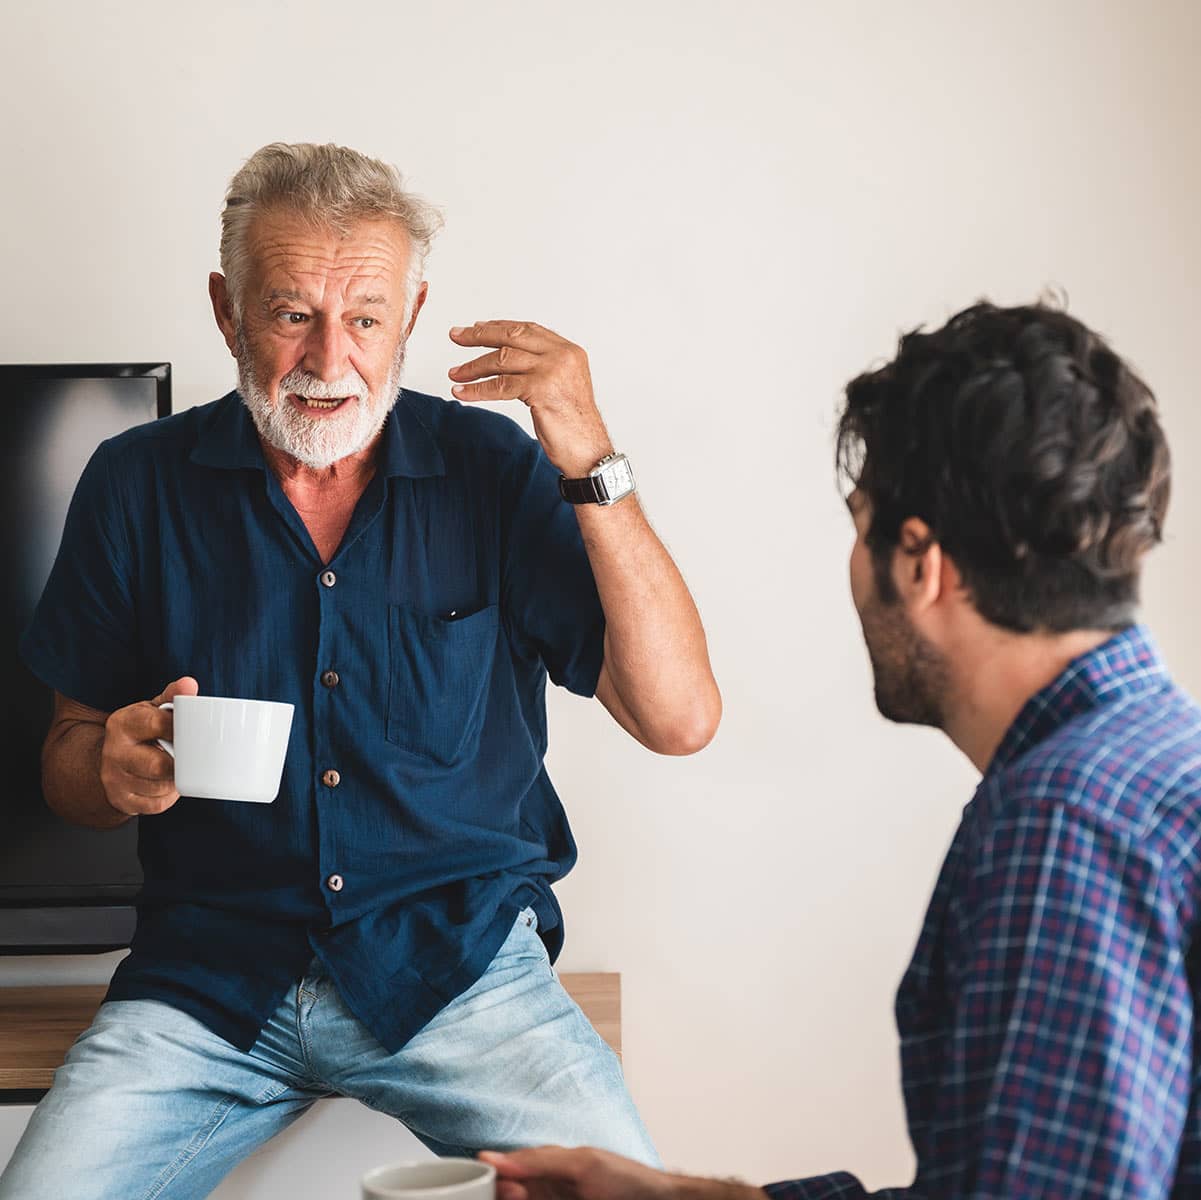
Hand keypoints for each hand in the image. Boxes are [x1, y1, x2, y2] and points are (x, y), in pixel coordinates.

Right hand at [99, 676, 198, 815]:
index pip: (158, 725)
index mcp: (122, 723)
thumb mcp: (152, 709)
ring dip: (176, 779)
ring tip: (179, 767)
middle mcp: (114, 752)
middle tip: (192, 756)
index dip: (182, 729)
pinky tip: (167, 782)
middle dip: (180, 762)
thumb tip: (189, 684)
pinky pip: (156, 804)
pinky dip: (168, 795)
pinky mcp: (123, 801)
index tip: (196, 731)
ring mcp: (115, 779)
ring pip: (159, 787)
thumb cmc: (141, 731)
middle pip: (158, 765)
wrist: (107, 760)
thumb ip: (173, 696)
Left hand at [448, 321, 612, 476]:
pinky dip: (477, 389)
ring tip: (455, 373)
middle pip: (513, 336)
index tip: (477, 327)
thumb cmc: (574, 425)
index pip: (528, 329)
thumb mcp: (560, 386)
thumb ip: (542, 367)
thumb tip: (507, 358)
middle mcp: (562, 355)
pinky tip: (462, 392)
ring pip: (503, 359)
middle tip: (456, 336)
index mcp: (569, 351)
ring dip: (473, 367)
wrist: (589, 451)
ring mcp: (552, 371)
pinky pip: (500, 385)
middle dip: (480, 335)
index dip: (499, 327)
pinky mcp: (541, 390)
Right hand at [480, 1148, 674, 1199]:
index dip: (497, 1177)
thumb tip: (492, 1157)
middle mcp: (546, 1188)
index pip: (507, 1170)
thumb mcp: (582, 1163)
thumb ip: (539, 1159)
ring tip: (526, 1199)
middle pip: (509, 1194)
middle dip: (504, 1195)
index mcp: (547, 1166)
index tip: (493, 1183)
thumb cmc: (626, 1179)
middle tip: (517, 1195)